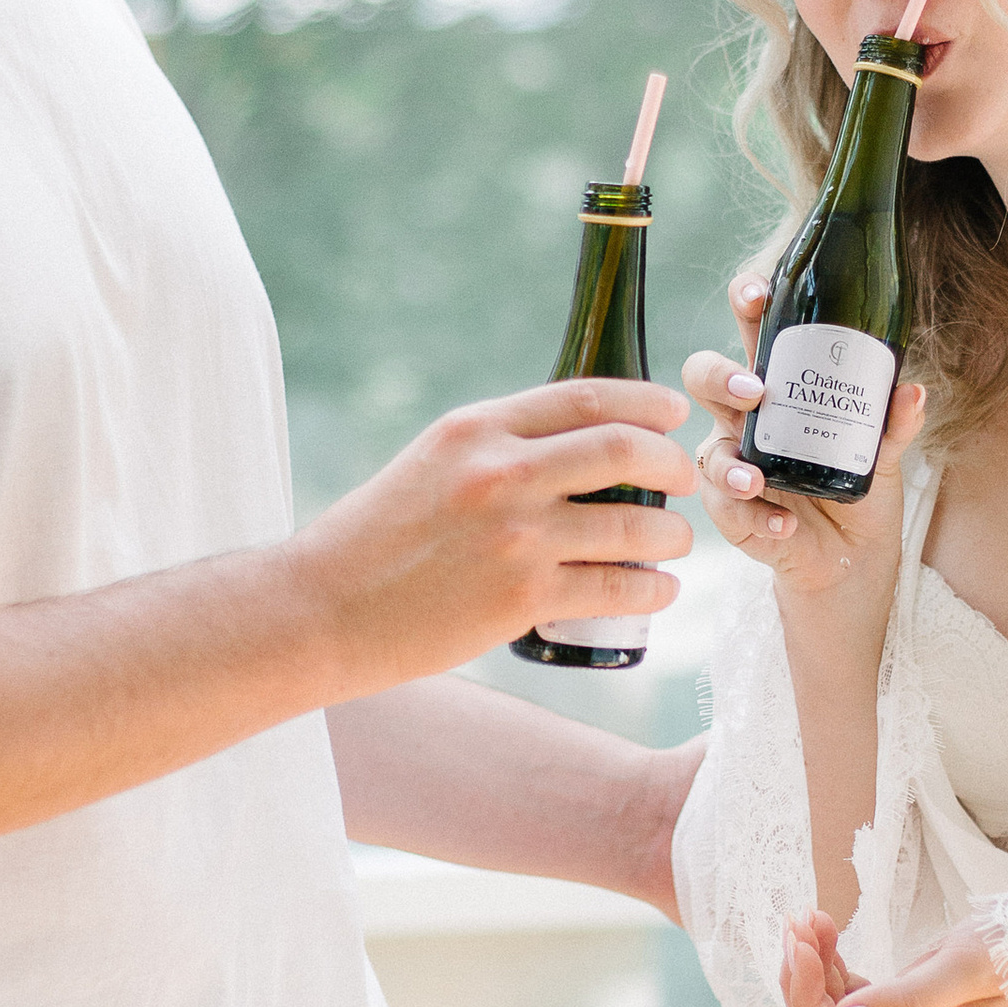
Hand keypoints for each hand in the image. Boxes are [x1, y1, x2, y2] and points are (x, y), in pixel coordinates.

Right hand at [289, 378, 697, 692]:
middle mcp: (500, 472)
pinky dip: (653, 588)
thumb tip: (569, 449)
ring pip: (634, 524)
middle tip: (686, 480)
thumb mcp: (429, 464)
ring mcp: (516, 536)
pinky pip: (617, 587)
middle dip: (673, 464)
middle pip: (624, 450)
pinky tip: (660, 590)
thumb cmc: (374, 540)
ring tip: (676, 544)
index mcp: (476, 428)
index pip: (585, 396)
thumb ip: (493, 450)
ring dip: (672, 535)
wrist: (322, 610)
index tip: (672, 416)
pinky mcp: (524, 597)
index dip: (645, 403)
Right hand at [681, 275, 925, 611]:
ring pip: (707, 450)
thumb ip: (893, 423)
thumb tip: (912, 392)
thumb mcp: (882, 452)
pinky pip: (728, 508)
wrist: (851, 557)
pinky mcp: (730, 510)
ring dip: (729, 465)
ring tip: (756, 480)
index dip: (747, 303)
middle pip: (704, 377)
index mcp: (779, 383)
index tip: (757, 294)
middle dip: (720, 376)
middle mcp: (744, 416)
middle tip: (755, 391)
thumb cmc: (855, 484)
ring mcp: (732, 461)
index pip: (754, 330)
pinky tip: (784, 523)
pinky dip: (757, 516)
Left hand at [781, 908, 1007, 1006]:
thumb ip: (903, 1001)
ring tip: (813, 916)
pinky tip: (829, 927)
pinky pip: (854, 987)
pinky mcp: (908, 995)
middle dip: (803, 976)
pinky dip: (833, 957)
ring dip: (814, 960)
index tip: (803, 946)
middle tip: (799, 920)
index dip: (807, 1002)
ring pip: (835, 1004)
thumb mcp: (960, 969)